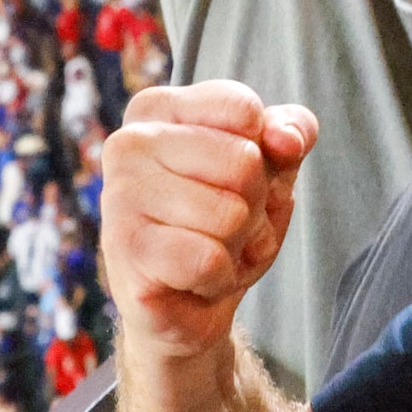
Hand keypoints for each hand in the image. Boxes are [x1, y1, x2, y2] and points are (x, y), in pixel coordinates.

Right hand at [98, 82, 316, 362]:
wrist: (194, 302)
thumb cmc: (226, 220)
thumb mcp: (273, 166)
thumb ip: (292, 132)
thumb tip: (287, 140)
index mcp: (157, 109)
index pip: (244, 110)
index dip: (267, 152)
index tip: (237, 174)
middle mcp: (127, 142)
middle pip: (244, 162)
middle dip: (254, 205)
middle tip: (226, 223)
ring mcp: (119, 195)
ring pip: (230, 215)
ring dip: (238, 244)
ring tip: (210, 249)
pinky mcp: (124, 249)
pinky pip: (210, 259)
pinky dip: (220, 276)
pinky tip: (196, 278)